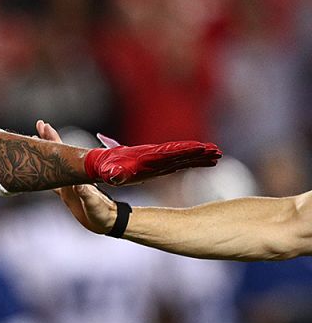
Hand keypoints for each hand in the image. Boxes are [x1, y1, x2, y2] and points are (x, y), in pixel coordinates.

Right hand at [36, 120, 117, 232]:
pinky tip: (37, 170)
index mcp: (77, 175)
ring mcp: (68, 184)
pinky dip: (43, 174)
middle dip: (48, 138)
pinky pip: (51, 181)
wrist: (107, 222)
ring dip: (44, 153)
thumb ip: (86, 193)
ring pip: (53, 165)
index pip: (63, 152)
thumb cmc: (103, 213)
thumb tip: (78, 184)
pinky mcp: (66, 193)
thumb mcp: (94, 203)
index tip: (45, 127)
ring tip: (34, 141)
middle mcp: (72, 176)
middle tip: (39, 124)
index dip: (53, 139)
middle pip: (57, 153)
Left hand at [82, 131, 220, 185]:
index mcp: (148, 156)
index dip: (185, 149)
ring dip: (200, 155)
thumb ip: (113, 173)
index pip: (170, 151)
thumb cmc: (107, 169)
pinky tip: (209, 162)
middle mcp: (157, 156)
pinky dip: (195, 161)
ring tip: (218, 153)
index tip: (200, 147)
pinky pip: (182, 162)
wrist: (104, 164)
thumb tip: (112, 175)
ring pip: (184, 156)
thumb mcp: (109, 172)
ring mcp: (161, 160)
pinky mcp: (162, 165)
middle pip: (181, 151)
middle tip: (216, 150)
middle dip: (199, 151)